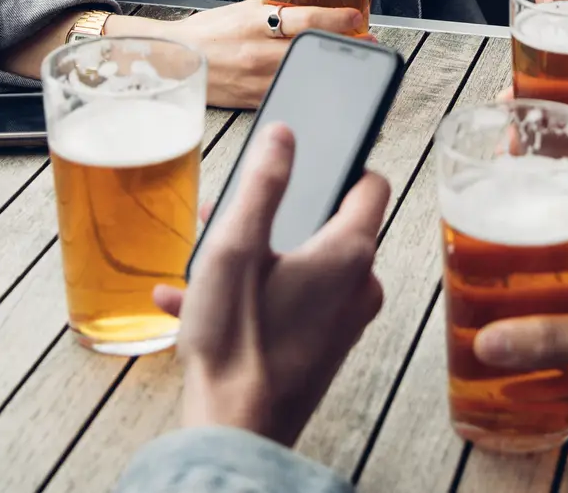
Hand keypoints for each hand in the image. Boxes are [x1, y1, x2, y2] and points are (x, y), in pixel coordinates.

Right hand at [0, 0, 363, 108]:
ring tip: (352, 67)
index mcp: (253, 24)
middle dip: (344, 49)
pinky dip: (308, 90)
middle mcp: (256, 53)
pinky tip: (323, 88)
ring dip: (331, 72)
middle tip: (368, 45)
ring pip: (304, 77)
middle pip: (312, 52)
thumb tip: (318, 16)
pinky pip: (287, 96)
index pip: (305, 20)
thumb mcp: (241, 10)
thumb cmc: (207, 32)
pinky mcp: (252, 102)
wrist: (168, 62)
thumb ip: (275, 14)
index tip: (360, 17)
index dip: (338, 18)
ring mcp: (255, 82)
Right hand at [154, 122, 389, 446]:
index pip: (372, 184)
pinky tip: (195, 302)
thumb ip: (263, 184)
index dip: (340, 163)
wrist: (233, 432)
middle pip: (328, 225)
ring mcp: (343, 321)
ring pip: (304, 266)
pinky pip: (293, 303)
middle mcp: (359, 286)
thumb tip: (284, 135)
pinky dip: (253, 295)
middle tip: (226, 216)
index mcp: (350, 253)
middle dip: (276, 215)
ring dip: (255, 257)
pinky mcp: (322, 348)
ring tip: (200, 262)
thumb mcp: (235, 248)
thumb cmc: (236, 343)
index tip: (304, 160)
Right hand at [473, 226, 567, 422]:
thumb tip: (489, 338)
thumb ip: (552, 336)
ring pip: (564, 303)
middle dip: (522, 276)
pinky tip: (520, 348)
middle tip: (477, 280)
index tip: (489, 234)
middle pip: (559, 267)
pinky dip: (548, 341)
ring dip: (533, 310)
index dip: (529, 229)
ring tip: (488, 312)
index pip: (567, 225)